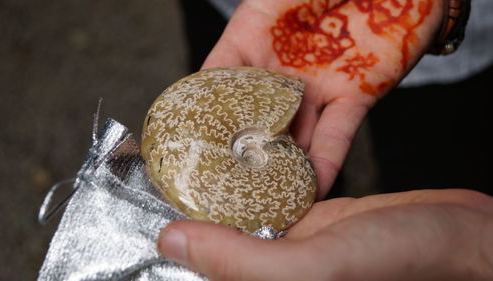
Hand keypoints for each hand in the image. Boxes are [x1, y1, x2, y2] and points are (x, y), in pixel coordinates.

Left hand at [158, 189, 492, 280]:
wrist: (455, 236)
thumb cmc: (398, 264)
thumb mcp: (312, 269)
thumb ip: (239, 262)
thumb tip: (170, 241)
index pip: (207, 279)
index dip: (173, 261)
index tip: (140, 231)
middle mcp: (274, 276)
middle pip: (216, 254)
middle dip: (188, 228)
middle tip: (152, 195)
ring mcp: (291, 250)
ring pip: (238, 227)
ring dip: (214, 205)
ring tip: (181, 177)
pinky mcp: (307, 223)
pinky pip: (265, 206)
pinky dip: (247, 188)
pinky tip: (230, 168)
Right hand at [202, 0, 444, 197]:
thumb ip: (249, 23)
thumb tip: (210, 64)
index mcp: (253, 38)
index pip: (218, 81)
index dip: (203, 112)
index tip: (188, 145)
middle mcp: (281, 70)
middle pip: (254, 117)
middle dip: (242, 151)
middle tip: (226, 184)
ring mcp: (317, 86)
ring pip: (294, 134)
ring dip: (281, 167)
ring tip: (264, 198)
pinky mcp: (356, 95)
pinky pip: (337, 135)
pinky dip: (325, 162)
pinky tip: (311, 187)